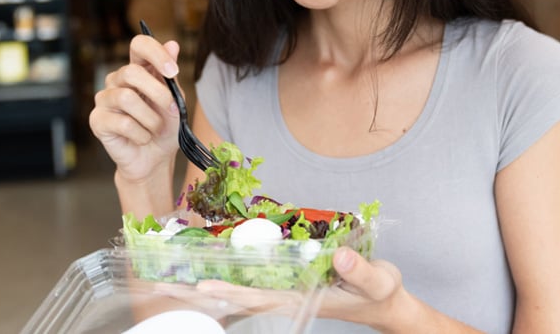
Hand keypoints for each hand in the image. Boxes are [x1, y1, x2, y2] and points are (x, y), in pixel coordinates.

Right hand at [89, 33, 181, 182]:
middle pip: (131, 72)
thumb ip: (171, 75)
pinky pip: (121, 122)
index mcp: (139, 69)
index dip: (156, 54)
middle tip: (172, 110)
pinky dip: (141, 133)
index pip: (139, 45)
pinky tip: (143, 138)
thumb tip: (173, 44)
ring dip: (151, 118)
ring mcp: (105, 99)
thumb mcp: (176, 99)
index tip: (173, 72)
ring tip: (155, 129)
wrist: (155, 158)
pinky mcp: (97, 120)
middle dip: (158, 93)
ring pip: (127, 98)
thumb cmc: (165, 126)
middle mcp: (118, 80)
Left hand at [192, 247, 405, 331]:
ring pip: (247, 289)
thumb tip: (341, 257)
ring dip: (218, 284)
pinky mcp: (295, 281)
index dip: (230, 294)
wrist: (386, 301)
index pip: (259, 299)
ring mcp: (291, 290)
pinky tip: (223, 273)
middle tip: (173, 284)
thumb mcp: (379, 282)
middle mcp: (290, 297)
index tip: (201, 288)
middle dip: (211, 291)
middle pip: (243, 297)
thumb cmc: (382, 293)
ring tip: (184, 281)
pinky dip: (239, 276)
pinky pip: (261, 280)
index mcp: (304, 300)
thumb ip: (361, 272)